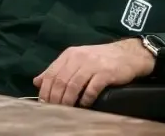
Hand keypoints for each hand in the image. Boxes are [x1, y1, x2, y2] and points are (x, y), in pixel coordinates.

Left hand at [33, 39, 154, 106]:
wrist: (128, 54)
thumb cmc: (100, 59)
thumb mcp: (77, 60)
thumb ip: (57, 69)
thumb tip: (37, 81)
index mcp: (70, 54)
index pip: (51, 74)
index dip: (46, 91)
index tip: (44, 104)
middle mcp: (79, 57)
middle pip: (61, 81)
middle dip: (55, 99)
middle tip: (55, 111)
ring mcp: (92, 64)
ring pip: (73, 86)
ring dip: (68, 101)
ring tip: (67, 111)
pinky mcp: (105, 73)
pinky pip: (91, 89)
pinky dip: (85, 100)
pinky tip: (85, 105)